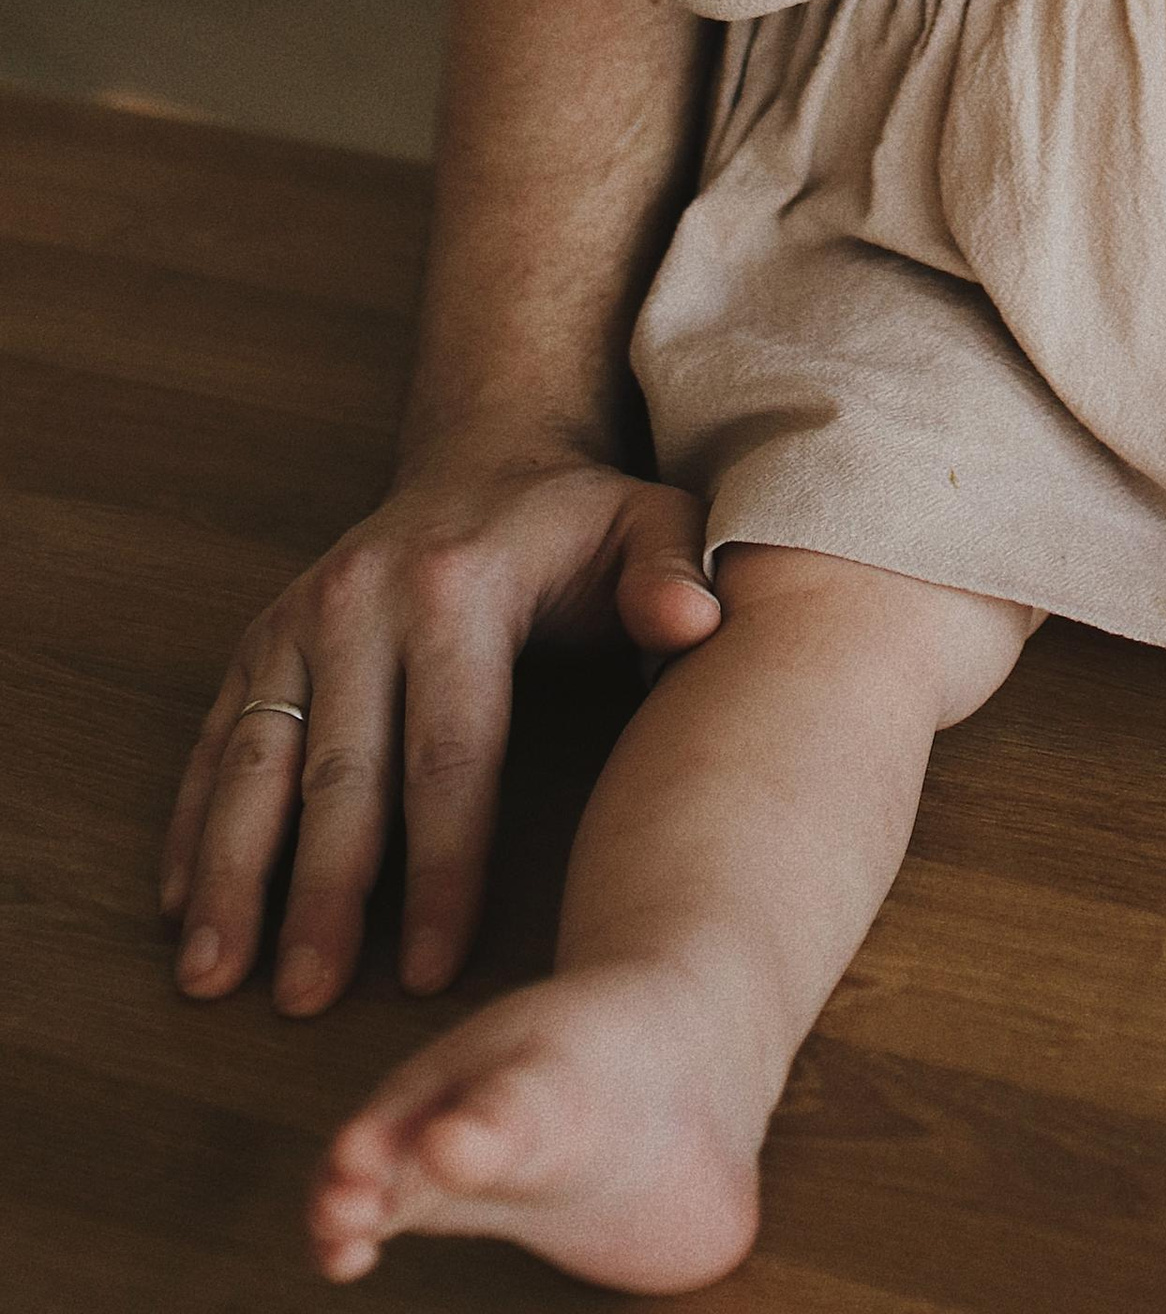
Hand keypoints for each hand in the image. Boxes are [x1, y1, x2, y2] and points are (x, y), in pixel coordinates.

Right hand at [162, 443, 720, 1013]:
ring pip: (258, 763)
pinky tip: (182, 906)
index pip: (451, 753)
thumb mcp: (650, 523)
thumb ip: (673, 571)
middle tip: (307, 1000)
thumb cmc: (582, 523)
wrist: (485, 456)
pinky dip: (195, 825)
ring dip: (234, 875)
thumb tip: (692, 620)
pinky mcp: (258, 638)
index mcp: (458, 588)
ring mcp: (298, 620)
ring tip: (215, 977)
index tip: (436, 969)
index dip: (444, 867)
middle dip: (323, 896)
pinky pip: (219, 741)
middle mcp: (360, 601)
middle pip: (342, 773)